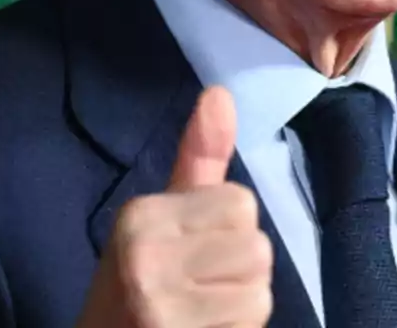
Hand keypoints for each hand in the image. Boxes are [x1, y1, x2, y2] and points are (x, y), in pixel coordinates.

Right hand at [77, 86, 273, 327]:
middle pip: (257, 246)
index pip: (241, 202)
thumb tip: (220, 92)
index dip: (227, 232)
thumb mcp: (159, 220)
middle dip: (238, 273)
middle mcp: (144, 254)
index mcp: (140, 214)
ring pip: (260, 290)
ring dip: (240, 307)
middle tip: (196, 290)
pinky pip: (251, 322)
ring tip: (199, 314)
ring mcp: (158, 304)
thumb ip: (197, 158)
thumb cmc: (136, 289)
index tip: (190, 255)